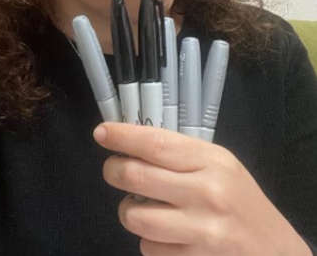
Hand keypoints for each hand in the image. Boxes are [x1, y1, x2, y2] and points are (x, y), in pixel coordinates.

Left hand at [93, 122, 310, 255]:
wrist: (274, 251)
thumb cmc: (239, 200)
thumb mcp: (218, 165)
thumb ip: (179, 154)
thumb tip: (129, 144)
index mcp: (211, 161)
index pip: (156, 143)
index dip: (122, 137)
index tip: (102, 132)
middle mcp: (207, 193)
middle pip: (136, 176)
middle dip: (113, 170)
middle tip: (113, 169)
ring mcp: (202, 231)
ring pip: (135, 216)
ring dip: (128, 210)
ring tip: (141, 206)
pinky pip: (148, 248)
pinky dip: (148, 240)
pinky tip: (165, 234)